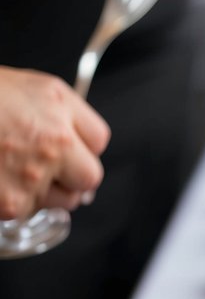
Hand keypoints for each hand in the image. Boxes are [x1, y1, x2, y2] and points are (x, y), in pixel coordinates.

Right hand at [0, 68, 110, 219]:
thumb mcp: (20, 86)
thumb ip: (54, 111)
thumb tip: (76, 143)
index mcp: (56, 103)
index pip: (98, 139)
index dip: (82, 145)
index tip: (70, 148)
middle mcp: (53, 141)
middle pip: (90, 177)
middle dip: (73, 176)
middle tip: (46, 167)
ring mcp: (34, 176)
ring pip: (64, 201)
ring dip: (46, 192)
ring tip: (12, 168)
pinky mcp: (14, 204)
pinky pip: (31, 212)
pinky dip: (17, 202)